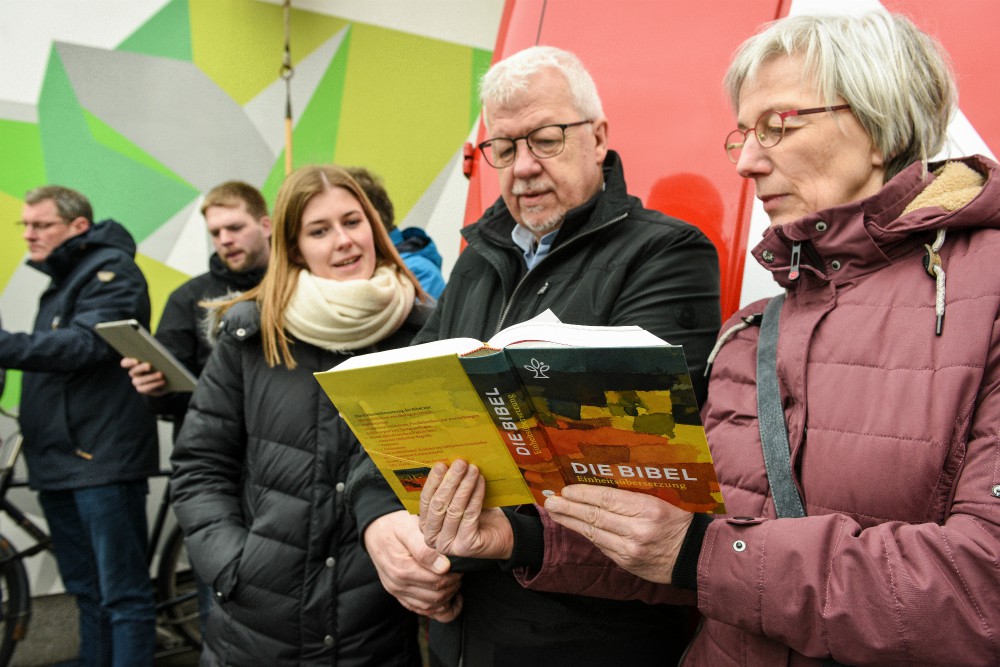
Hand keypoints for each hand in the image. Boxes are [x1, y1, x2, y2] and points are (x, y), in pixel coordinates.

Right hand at [121, 357, 167, 395]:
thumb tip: (158, 356)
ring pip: (138, 380)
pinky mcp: (142, 389)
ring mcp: (137, 382)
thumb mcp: (157, 360)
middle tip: (149, 366)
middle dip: (141, 368)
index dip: (129, 362)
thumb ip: (154, 357)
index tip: (136, 361)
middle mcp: (133, 373)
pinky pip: (145, 388)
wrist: (165, 379)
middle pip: (133, 371)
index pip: (125, 363)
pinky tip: (163, 381)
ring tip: (161, 374)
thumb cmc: (160, 365)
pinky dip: (154, 384)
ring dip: (150, 377)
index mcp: (134, 363)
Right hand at [364, 509, 462, 621]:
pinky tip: (451, 600)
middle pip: (436, 596)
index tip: (461, 564)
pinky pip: (422, 611)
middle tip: (461, 571)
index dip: (454, 575)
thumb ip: (425, 549)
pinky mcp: (400, 595)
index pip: (437, 581)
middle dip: (453, 585)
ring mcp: (398, 592)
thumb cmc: (395, 526)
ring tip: (455, 581)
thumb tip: (444, 567)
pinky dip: (439, 610)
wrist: (376, 530)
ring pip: (430, 607)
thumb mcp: (409, 529)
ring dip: (448, 597)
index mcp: (402, 569)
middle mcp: (398, 585)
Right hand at [419, 460, 513, 559]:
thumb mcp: (458, 499)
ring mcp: (447, 545)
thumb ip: (449, 487)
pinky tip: (480, 482)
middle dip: (450, 481)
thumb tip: (448, 462)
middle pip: (439, 505)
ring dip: (464, 486)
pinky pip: (470, 515)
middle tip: (460, 463)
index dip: (433, 481)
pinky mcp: (465, 546)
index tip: (442, 464)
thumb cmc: (476, 513)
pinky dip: (475, 496)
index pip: (425, 500)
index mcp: (425, 524)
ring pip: (454, 509)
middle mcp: (432, 538)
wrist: (499, 534)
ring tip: (473, 469)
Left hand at [543, 484, 693, 583]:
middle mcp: (637, 530)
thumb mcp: (661, 499)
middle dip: (568, 508)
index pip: (607, 499)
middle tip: (550, 501)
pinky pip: (602, 547)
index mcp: (648, 508)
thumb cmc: (679, 520)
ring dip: (571, 522)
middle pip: (595, 516)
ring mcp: (631, 550)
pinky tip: (576, 527)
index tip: (566, 489)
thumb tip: (598, 487)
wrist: (695, 554)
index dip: (582, 494)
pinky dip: (588, 535)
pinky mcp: (628, 564)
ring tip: (555, 513)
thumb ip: (632, 495)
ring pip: (594, 534)